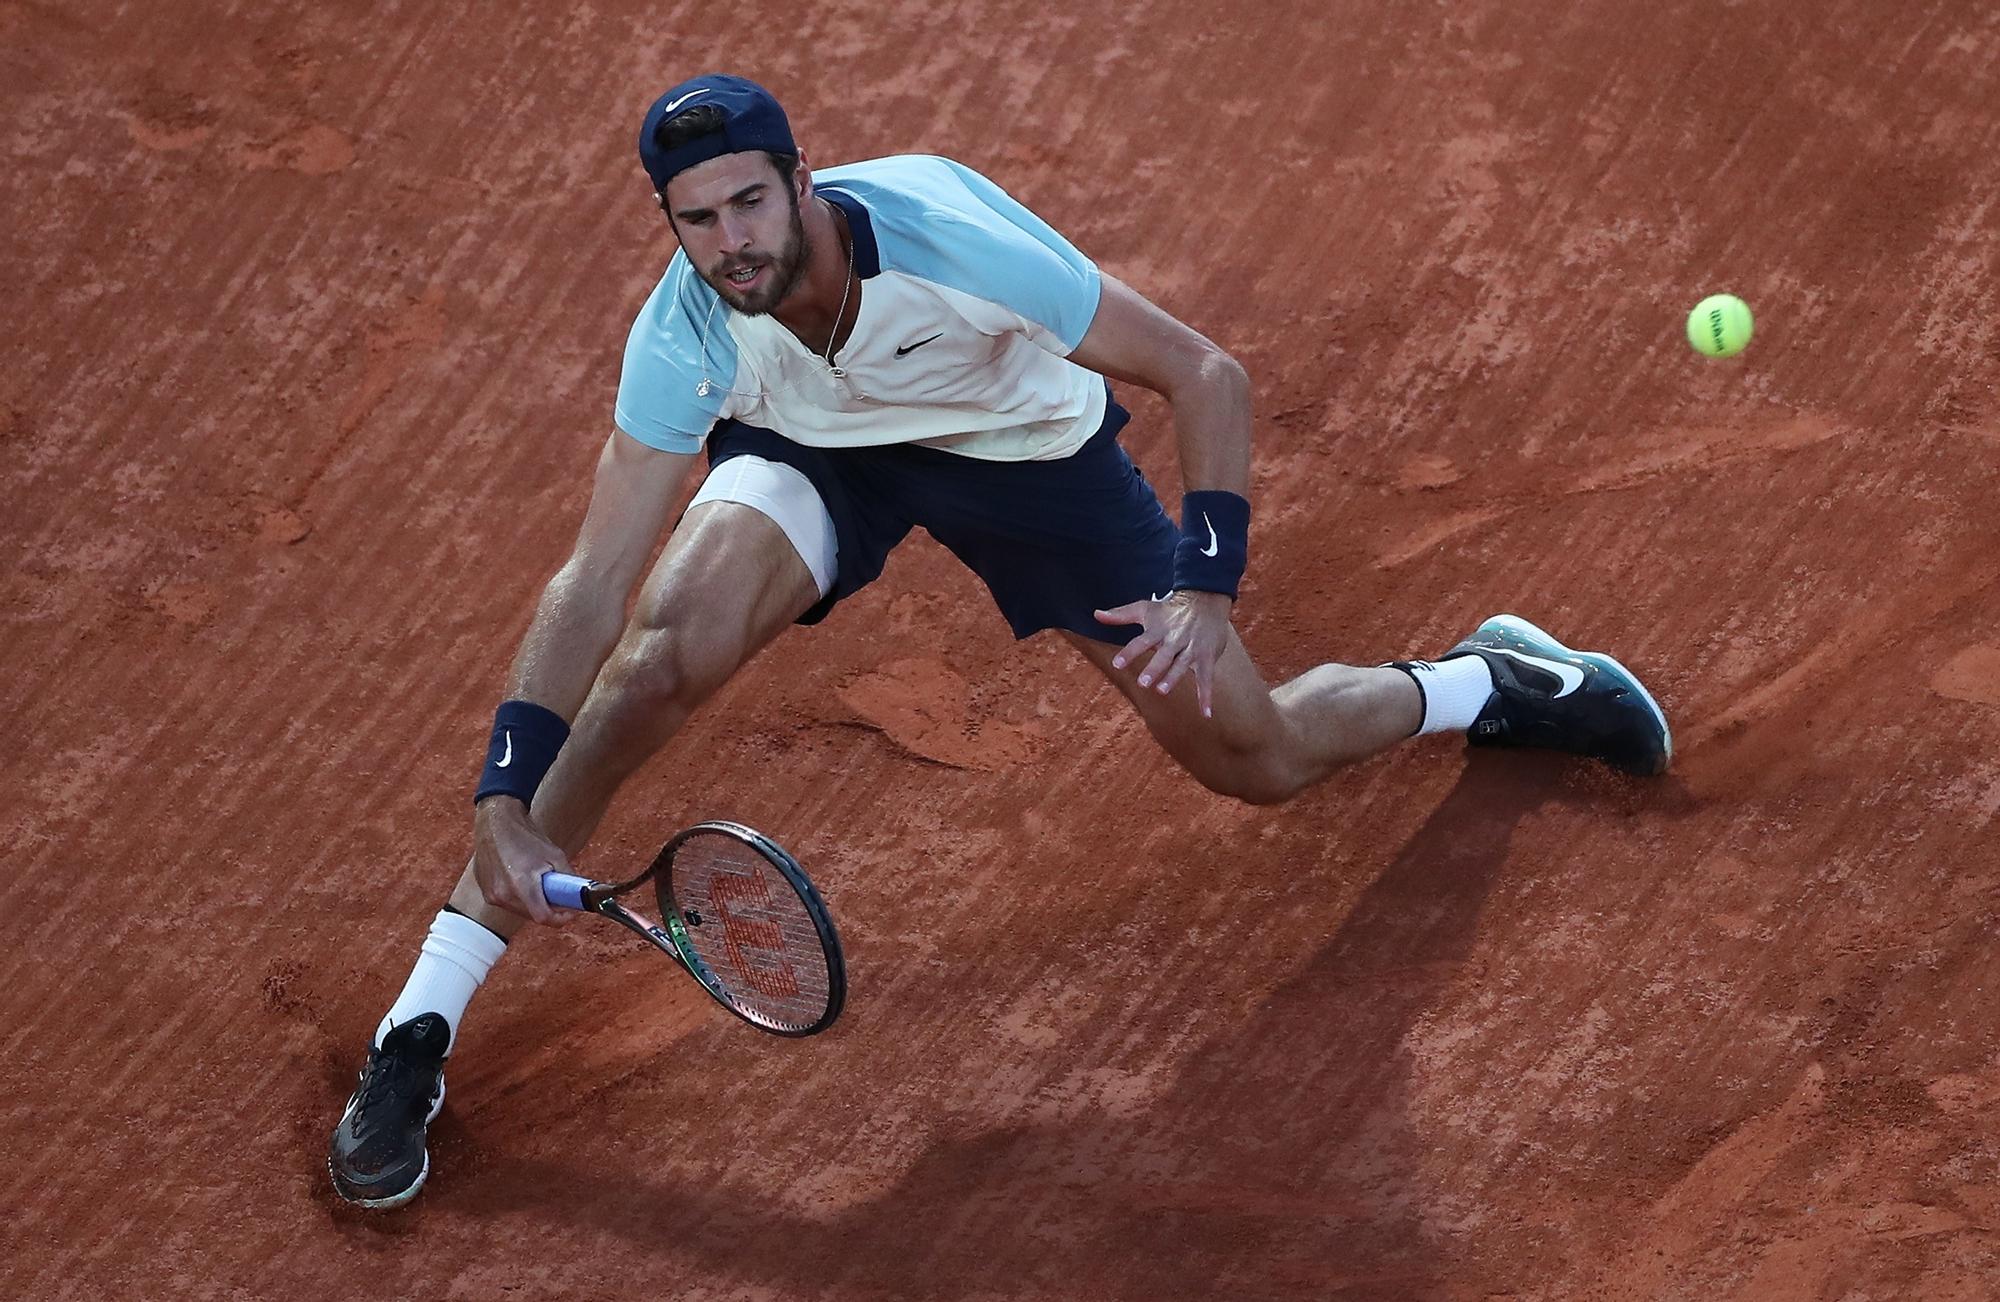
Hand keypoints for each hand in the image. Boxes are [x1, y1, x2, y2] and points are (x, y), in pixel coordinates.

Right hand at [472, 797, 570, 924]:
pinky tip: (519, 878)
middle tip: (556, 893)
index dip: (560, 918)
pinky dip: (519, 897)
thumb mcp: (555, 855)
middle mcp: (503, 893)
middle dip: (548, 908)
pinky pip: (508, 904)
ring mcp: (492, 895)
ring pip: (520, 911)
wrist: (495, 824)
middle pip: (533, 915)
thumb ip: (567, 879)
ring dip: (533, 903)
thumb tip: (576, 896)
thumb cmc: (526, 837)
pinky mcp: (486, 893)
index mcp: (522, 884)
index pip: (543, 917)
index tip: (568, 912)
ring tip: (536, 880)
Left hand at [1093, 589, 1234, 717]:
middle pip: (1164, 655)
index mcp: (1158, 630)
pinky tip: (1206, 713)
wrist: (1206, 599)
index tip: (1117, 664)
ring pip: (1182, 665)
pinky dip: (1206, 696)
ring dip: (1173, 678)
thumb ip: (1120, 615)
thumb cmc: (1170, 609)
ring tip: (1162, 690)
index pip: (1141, 641)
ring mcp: (1192, 648)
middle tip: (1143, 683)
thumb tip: (1096, 614)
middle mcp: (1175, 639)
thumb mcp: (1145, 609)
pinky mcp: (1207, 657)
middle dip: (1154, 668)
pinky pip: (1207, 678)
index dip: (1129, 652)